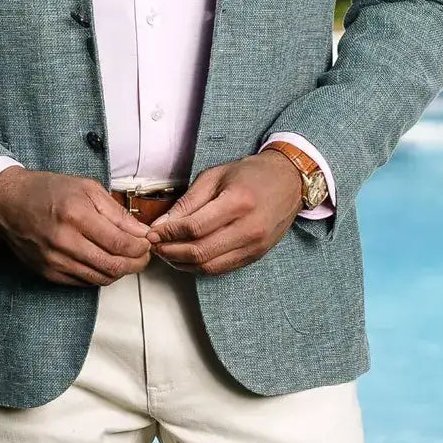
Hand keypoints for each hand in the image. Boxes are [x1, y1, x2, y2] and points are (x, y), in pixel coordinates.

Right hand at [0, 167, 152, 285]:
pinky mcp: (48, 273)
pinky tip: (105, 262)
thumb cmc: (48, 190)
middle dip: (136, 263)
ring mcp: (55, 261)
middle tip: (144, 255)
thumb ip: (116, 212)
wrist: (9, 203)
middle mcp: (64, 241)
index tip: (148, 243)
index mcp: (76, 215)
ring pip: (100, 278)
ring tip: (127, 259)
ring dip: (120, 271)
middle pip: (113, 265)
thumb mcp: (86, 188)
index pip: (119, 243)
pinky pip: (84, 282)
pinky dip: (100, 275)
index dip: (140, 247)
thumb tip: (141, 232)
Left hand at [145, 150, 302, 274]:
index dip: (168, 233)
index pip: (194, 227)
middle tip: (155, 245)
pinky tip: (187, 257)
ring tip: (167, 252)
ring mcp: (255, 245)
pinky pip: (223, 269)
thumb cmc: (251, 173)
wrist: (289, 181)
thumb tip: (163, 223)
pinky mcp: (257, 255)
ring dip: (183, 263)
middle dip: (171, 251)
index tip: (153, 232)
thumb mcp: (216, 175)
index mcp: (237, 202)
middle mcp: (249, 228)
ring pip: (210, 265)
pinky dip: (200, 267)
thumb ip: (189, 201)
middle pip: (201, 251)